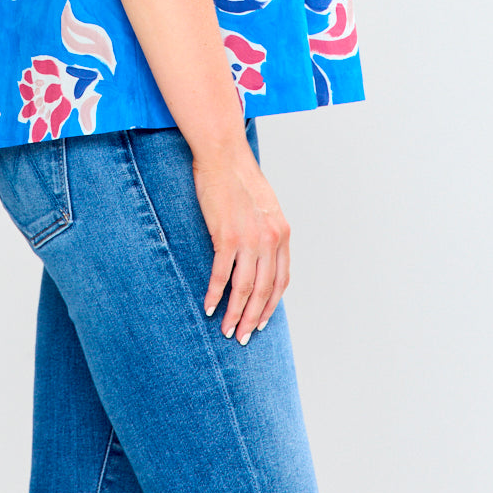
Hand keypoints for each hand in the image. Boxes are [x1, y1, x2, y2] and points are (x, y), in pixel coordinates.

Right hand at [193, 143, 290, 344]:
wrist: (223, 155)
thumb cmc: (239, 177)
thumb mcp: (265, 205)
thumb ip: (267, 230)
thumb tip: (261, 253)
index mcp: (282, 234)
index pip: (281, 281)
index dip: (271, 305)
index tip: (262, 321)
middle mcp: (271, 240)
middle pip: (264, 290)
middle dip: (253, 318)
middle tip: (243, 337)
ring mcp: (249, 239)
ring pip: (245, 289)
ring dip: (236, 314)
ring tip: (228, 330)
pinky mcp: (226, 236)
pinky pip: (222, 275)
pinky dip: (216, 295)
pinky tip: (209, 307)